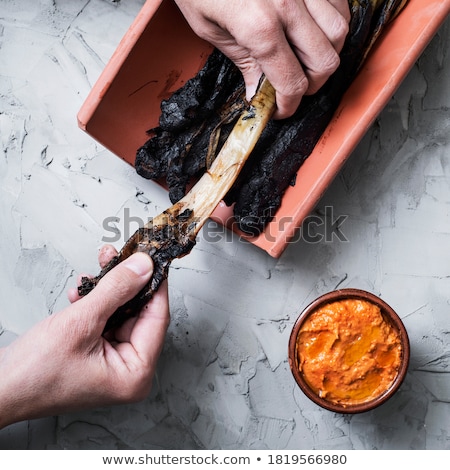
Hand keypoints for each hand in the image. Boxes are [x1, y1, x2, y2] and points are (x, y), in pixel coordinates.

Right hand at [0, 247, 168, 428]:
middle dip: (125, 283)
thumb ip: (116, 290)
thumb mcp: (81, 322)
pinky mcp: (96, 353)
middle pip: (139, 313)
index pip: (157, 318)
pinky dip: (94, 303)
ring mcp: (112, 362)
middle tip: (121, 257)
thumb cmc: (33, 375)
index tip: (152, 259)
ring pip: (120, 312)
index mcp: (135, 374)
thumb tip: (143, 267)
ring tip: (94, 272)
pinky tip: (81, 293)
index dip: (155, 285)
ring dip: (106, 291)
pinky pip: (105, 320)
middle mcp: (128, 370)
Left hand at [174, 0, 349, 118]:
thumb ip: (243, 61)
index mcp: (259, 25)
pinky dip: (333, 23)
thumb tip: (258, 91)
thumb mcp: (210, 29)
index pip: (291, 81)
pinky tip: (313, 32)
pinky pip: (340, 4)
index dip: (290, 104)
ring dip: (326, 54)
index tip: (283, 109)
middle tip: (294, 88)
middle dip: (312, 85)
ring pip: (338, 32)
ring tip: (306, 60)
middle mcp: (288, 3)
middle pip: (325, 61)